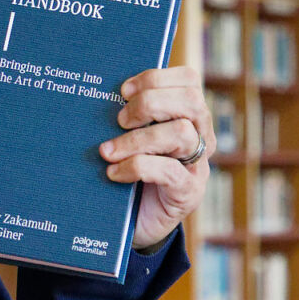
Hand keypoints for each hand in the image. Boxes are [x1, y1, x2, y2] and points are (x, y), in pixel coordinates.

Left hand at [98, 66, 212, 249]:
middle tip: (120, 120)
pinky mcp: (188, 192)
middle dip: (150, 103)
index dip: (156, 77)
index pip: (189, 80)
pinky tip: (114, 174)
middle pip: (191, 100)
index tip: (124, 90)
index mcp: (188, 116)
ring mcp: (197, 165)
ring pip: (181, 133)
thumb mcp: (130, 137)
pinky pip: (168, 171)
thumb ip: (127, 116)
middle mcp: (200, 136)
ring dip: (138, 138)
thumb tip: (98, 93)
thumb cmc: (130, 171)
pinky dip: (136, 167)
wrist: (137, 222)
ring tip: (109, 150)